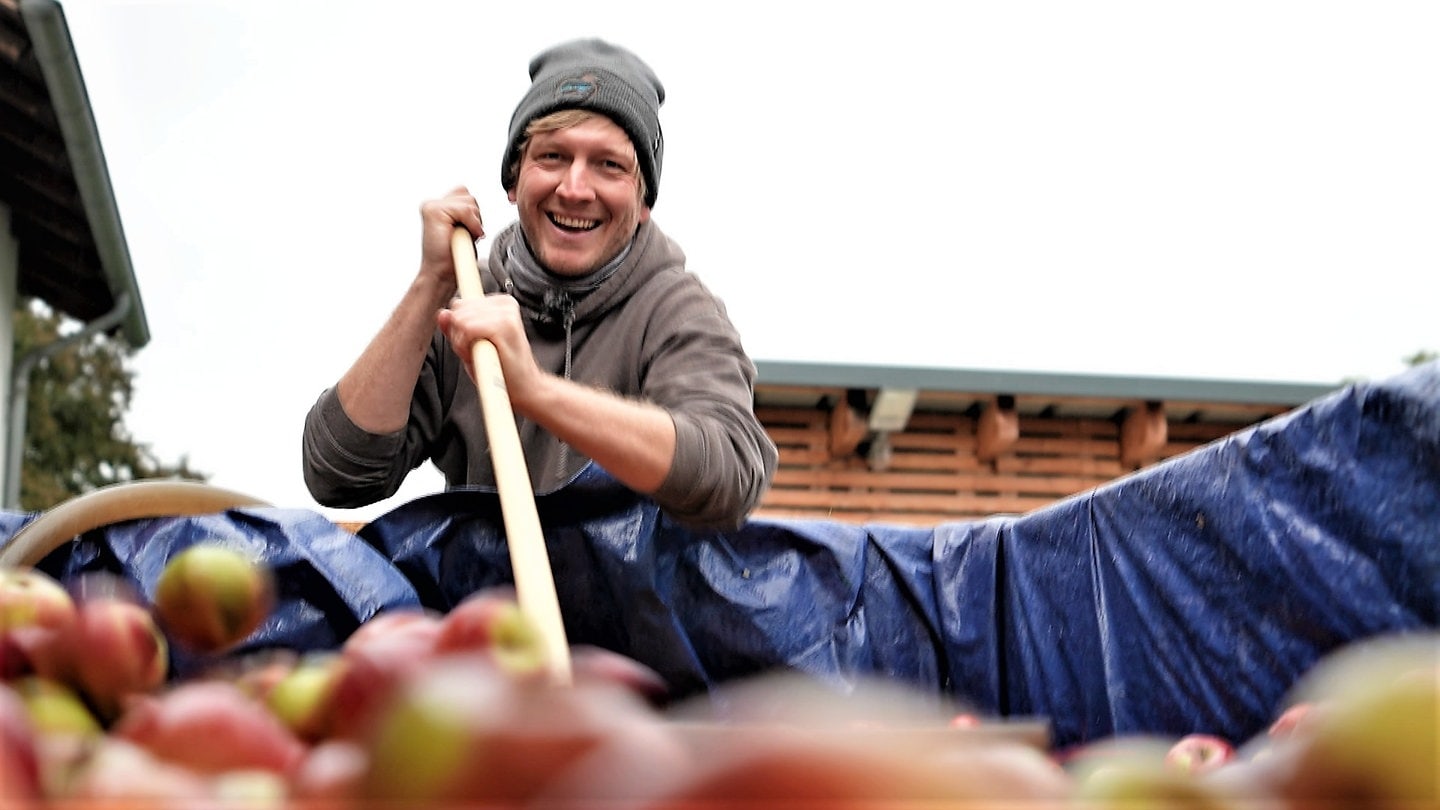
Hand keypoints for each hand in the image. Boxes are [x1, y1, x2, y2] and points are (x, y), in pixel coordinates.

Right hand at [419, 186, 484, 288]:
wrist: (441, 274)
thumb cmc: (452, 257)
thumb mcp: (465, 229)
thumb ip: (467, 213)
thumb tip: (475, 205)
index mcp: (439, 207)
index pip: (466, 196)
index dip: (474, 217)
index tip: (467, 233)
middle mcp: (433, 204)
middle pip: (469, 197)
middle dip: (474, 219)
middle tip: (463, 236)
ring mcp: (432, 206)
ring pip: (469, 203)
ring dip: (472, 223)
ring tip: (461, 237)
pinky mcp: (433, 211)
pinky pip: (465, 210)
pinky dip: (470, 225)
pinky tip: (462, 236)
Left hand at [436, 293, 547, 411]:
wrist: (524, 389)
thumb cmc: (500, 370)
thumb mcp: (471, 345)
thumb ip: (455, 328)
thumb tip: (442, 313)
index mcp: (500, 303)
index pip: (460, 304)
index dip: (459, 328)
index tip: (475, 344)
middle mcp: (505, 303)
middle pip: (458, 309)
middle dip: (459, 334)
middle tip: (478, 352)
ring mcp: (507, 313)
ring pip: (460, 319)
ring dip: (462, 343)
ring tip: (481, 355)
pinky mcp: (505, 325)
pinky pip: (467, 328)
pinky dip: (466, 346)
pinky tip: (480, 356)